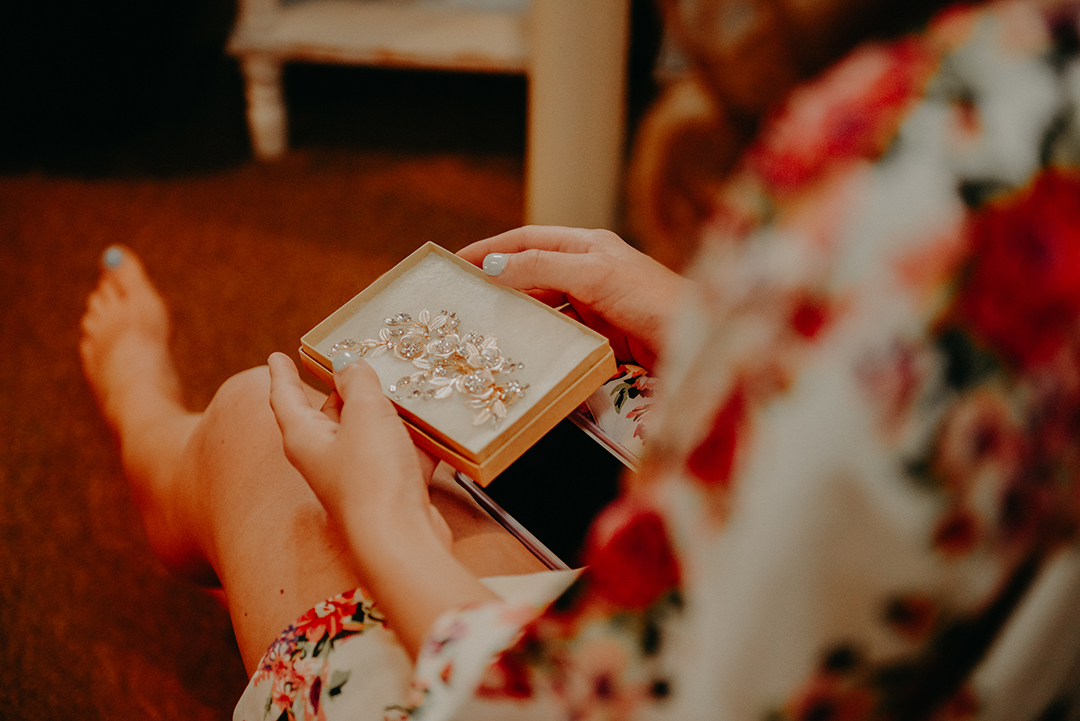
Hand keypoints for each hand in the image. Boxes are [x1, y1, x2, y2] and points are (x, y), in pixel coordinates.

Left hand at [267, 352, 495, 656]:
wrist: (400, 539)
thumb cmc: (371, 476)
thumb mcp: (365, 414)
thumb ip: (359, 383)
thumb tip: (351, 366)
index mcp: (305, 437)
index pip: (284, 398)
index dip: (281, 374)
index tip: (276, 358)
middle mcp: (325, 457)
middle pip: (329, 413)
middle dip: (344, 388)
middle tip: (359, 361)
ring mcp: (356, 476)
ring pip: (368, 432)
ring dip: (384, 411)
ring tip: (403, 383)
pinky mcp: (387, 490)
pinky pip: (397, 454)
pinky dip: (412, 438)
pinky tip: (433, 423)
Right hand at [458, 226, 691, 368]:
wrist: (699, 342)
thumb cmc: (653, 299)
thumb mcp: (594, 275)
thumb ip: (543, 267)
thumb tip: (494, 267)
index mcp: (588, 246)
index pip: (527, 239)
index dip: (490, 249)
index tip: (455, 263)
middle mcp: (590, 271)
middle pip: (532, 273)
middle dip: (499, 285)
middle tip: (465, 303)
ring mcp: (596, 305)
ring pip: (545, 307)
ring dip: (519, 316)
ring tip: (486, 331)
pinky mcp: (604, 337)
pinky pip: (563, 335)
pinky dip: (543, 341)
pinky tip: (525, 352)